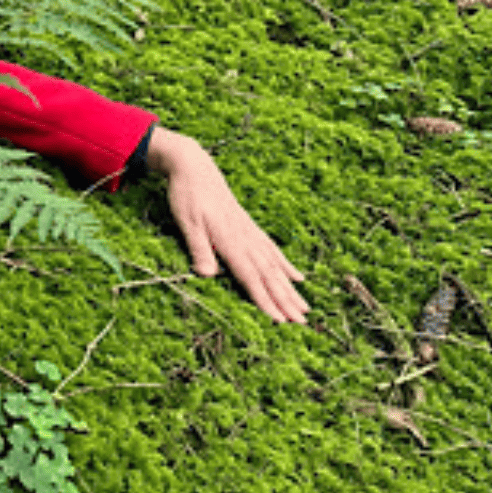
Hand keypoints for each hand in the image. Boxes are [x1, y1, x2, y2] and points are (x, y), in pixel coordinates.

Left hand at [147, 126, 307, 323]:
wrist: (195, 169)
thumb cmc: (187, 196)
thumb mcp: (186, 222)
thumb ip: (199, 248)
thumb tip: (206, 276)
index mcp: (230, 240)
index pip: (250, 277)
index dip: (264, 299)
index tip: (279, 320)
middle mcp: (246, 239)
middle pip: (269, 276)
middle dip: (285, 301)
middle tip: (303, 323)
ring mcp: (251, 234)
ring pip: (275, 266)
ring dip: (290, 289)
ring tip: (305, 308)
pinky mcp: (250, 228)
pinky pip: (273, 251)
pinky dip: (286, 266)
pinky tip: (298, 278)